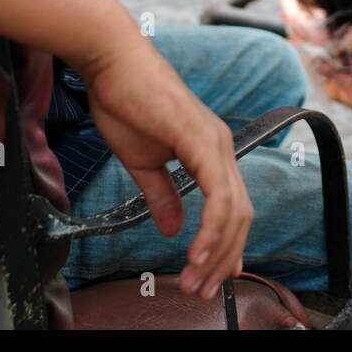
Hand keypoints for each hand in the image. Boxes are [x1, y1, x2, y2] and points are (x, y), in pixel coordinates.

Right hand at [72, 33, 252, 300]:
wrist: (111, 62)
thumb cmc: (124, 101)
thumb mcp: (142, 160)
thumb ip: (161, 193)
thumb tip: (172, 228)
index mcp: (210, 151)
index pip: (231, 208)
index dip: (226, 246)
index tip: (215, 277)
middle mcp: (221, 146)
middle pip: (240, 215)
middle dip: (223, 258)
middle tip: (202, 290)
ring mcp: (214, 141)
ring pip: (233, 210)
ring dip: (216, 251)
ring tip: (195, 279)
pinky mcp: (200, 138)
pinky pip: (217, 193)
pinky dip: (211, 227)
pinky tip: (195, 250)